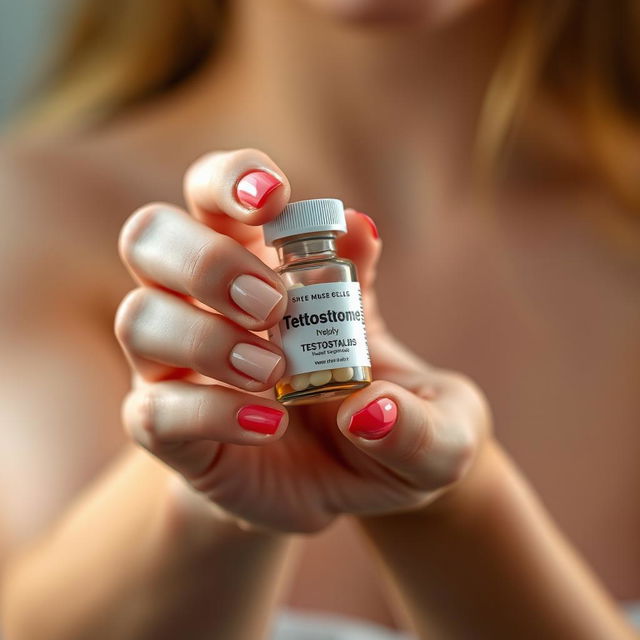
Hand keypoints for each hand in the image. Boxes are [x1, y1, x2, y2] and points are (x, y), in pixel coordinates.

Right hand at [115, 148, 490, 533]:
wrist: (362, 493)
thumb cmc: (396, 431)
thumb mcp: (435, 414)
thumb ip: (416, 382)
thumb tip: (374, 358)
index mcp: (263, 262)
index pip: (212, 193)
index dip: (228, 179)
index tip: (273, 199)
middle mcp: (207, 304)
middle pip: (150, 238)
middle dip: (207, 260)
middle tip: (273, 302)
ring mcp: (180, 367)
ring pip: (138, 320)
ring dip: (207, 338)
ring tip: (274, 370)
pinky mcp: (172, 431)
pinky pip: (152, 411)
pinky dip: (208, 412)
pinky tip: (268, 424)